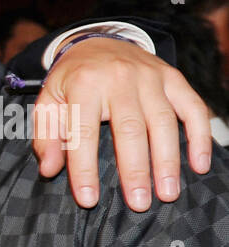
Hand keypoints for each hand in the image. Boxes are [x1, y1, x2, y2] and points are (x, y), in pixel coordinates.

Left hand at [32, 38, 212, 210]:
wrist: (97, 42)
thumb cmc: (70, 82)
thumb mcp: (48, 103)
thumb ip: (46, 136)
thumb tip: (49, 170)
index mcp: (83, 85)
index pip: (83, 132)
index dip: (84, 169)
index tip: (89, 200)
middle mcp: (120, 78)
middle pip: (130, 129)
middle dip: (135, 171)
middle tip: (139, 204)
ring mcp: (151, 77)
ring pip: (163, 122)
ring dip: (167, 161)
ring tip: (167, 194)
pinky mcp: (173, 78)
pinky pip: (192, 107)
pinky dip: (199, 137)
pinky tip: (199, 165)